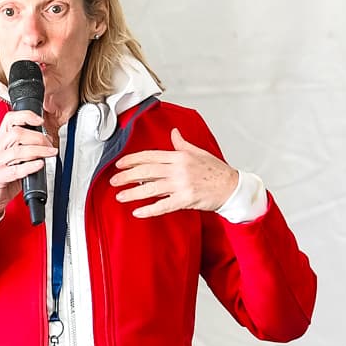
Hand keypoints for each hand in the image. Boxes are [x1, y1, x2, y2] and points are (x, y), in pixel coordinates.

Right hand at [0, 110, 56, 220]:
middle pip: (16, 133)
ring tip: (50, 153)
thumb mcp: (12, 159)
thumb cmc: (1, 178)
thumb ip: (25, 149)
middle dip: (37, 137)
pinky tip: (39, 165)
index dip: (26, 116)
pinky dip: (30, 166)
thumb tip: (46, 141)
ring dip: (38, 150)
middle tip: (49, 144)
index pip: (9, 120)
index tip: (40, 121)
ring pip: (17, 150)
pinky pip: (16, 170)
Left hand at [109, 128, 237, 217]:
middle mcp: (179, 169)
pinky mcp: (186, 200)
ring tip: (120, 196)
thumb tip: (173, 133)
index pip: (150, 156)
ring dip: (133, 193)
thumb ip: (182, 144)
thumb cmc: (216, 170)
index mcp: (179, 156)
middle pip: (146, 171)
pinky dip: (149, 210)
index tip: (119, 164)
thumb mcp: (198, 152)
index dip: (132, 160)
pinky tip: (137, 212)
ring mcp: (182, 185)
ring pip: (151, 189)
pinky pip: (163, 206)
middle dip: (127, 176)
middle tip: (114, 181)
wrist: (231, 187)